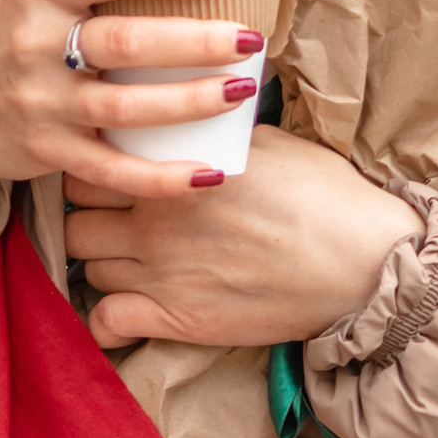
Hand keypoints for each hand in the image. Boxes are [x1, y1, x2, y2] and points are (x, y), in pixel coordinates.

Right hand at [0, 0, 265, 199]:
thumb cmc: (3, 38)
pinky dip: (163, 176)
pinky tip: (209, 171)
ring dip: (191, 101)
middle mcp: (33, 44)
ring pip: (126, 107)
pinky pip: (113, 171)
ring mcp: (39, 103)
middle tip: (250, 37)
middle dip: (197, 40)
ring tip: (242, 90)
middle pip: (126, 42)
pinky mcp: (46, 154)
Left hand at [65, 124, 418, 351]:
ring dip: (99, 257)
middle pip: (77, 213)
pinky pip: (105, 322)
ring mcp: (160, 274)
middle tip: (113, 210)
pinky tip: (124, 307)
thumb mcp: (266, 141)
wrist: (360, 266)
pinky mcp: (176, 321)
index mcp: (175, 168)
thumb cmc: (324, 197)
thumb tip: (191, 116)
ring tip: (125, 254)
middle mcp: (155, 220)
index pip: (93, 157)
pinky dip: (105, 318)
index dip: (96, 160)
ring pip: (86, 264)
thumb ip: (211, 132)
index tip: (113, 165)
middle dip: (88, 209)